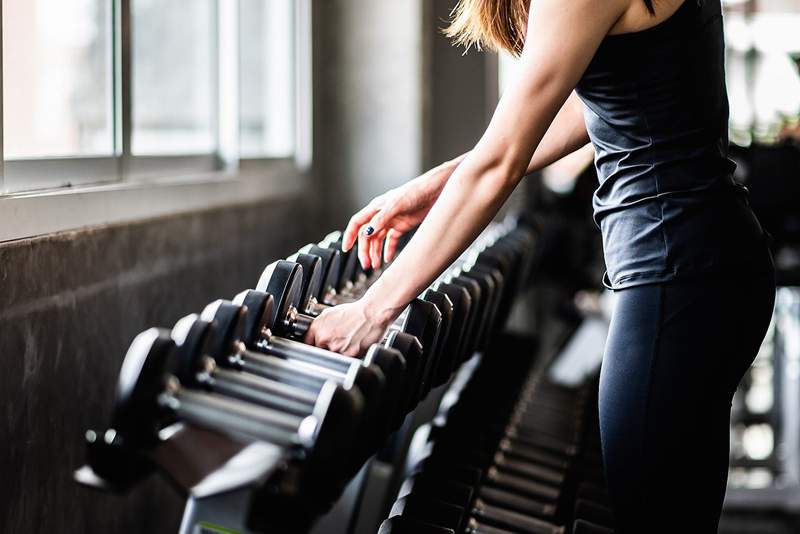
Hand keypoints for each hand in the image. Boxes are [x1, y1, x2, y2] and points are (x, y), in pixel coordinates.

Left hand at [303, 298, 396, 357]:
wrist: (373, 312)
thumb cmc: (355, 312)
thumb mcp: (331, 313)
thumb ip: (319, 326)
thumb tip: (312, 336)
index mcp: (317, 327)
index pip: (306, 343)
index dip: (312, 346)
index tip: (314, 348)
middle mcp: (324, 337)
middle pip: (319, 352)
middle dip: (326, 350)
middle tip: (336, 344)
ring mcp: (336, 347)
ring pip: (332, 358)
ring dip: (338, 355)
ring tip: (347, 344)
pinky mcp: (349, 354)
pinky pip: (345, 361)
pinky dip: (349, 357)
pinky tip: (354, 346)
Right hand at [343, 157, 464, 269]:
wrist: (437, 190)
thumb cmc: (417, 191)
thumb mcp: (397, 204)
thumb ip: (382, 218)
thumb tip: (367, 232)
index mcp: (376, 207)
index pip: (357, 223)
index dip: (350, 236)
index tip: (346, 250)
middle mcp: (382, 214)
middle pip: (367, 235)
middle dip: (365, 250)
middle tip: (367, 265)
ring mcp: (392, 220)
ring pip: (378, 239)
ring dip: (375, 252)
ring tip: (376, 266)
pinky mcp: (403, 225)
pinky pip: (391, 240)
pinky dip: (388, 250)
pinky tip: (387, 259)